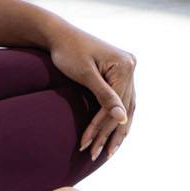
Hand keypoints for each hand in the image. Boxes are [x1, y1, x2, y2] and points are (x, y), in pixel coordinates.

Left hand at [49, 25, 136, 161]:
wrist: (58, 34)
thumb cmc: (67, 52)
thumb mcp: (85, 75)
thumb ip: (105, 97)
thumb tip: (123, 119)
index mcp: (125, 65)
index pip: (115, 105)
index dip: (101, 128)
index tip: (88, 147)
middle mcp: (130, 66)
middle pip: (124, 107)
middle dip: (110, 133)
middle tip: (99, 156)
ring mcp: (127, 68)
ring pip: (127, 106)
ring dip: (117, 130)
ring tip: (108, 152)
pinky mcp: (121, 71)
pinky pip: (123, 99)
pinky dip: (117, 117)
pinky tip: (114, 132)